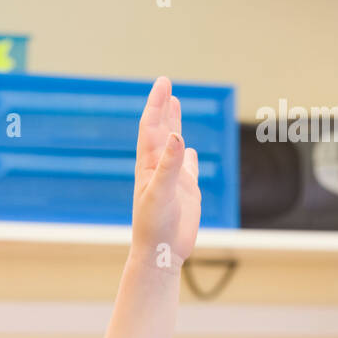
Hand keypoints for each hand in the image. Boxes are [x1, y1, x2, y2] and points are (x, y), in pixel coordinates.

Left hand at [130, 76, 200, 267]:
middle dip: (163, 107)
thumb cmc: (154, 227)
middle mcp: (160, 169)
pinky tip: (188, 150)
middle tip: (166, 84)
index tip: (163, 83)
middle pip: (161, 131)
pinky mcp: (186, 192)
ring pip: (174, 146)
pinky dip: (188, 156)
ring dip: (174, 125)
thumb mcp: (160, 194)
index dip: (157, 104)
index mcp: (149, 166)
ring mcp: (173, 179)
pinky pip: (187, 168)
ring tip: (175, 105)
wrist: (160, 254)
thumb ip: (169, 166)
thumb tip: (178, 137)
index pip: (152, 128)